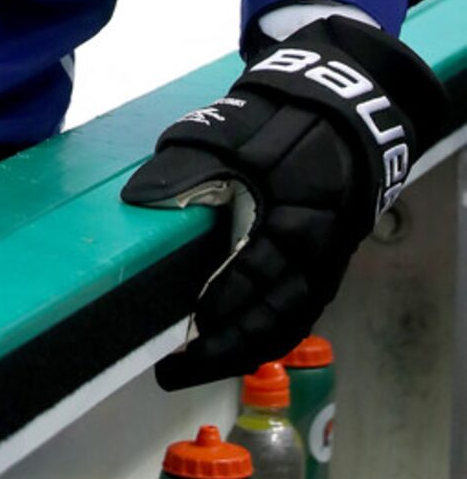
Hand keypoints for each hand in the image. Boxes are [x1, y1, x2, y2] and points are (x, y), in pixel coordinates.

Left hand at [122, 15, 447, 389]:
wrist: (340, 110)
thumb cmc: (278, 119)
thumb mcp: (229, 132)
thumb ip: (187, 167)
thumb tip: (138, 199)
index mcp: (291, 215)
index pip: (256, 276)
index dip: (222, 306)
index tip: (185, 329)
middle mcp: (315, 250)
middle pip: (274, 319)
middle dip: (224, 349)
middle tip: (174, 368)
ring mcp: (324, 262)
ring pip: (287, 325)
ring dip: (242, 351)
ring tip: (195, 366)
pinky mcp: (325, 267)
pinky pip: (298, 315)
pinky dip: (264, 336)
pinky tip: (229, 346)